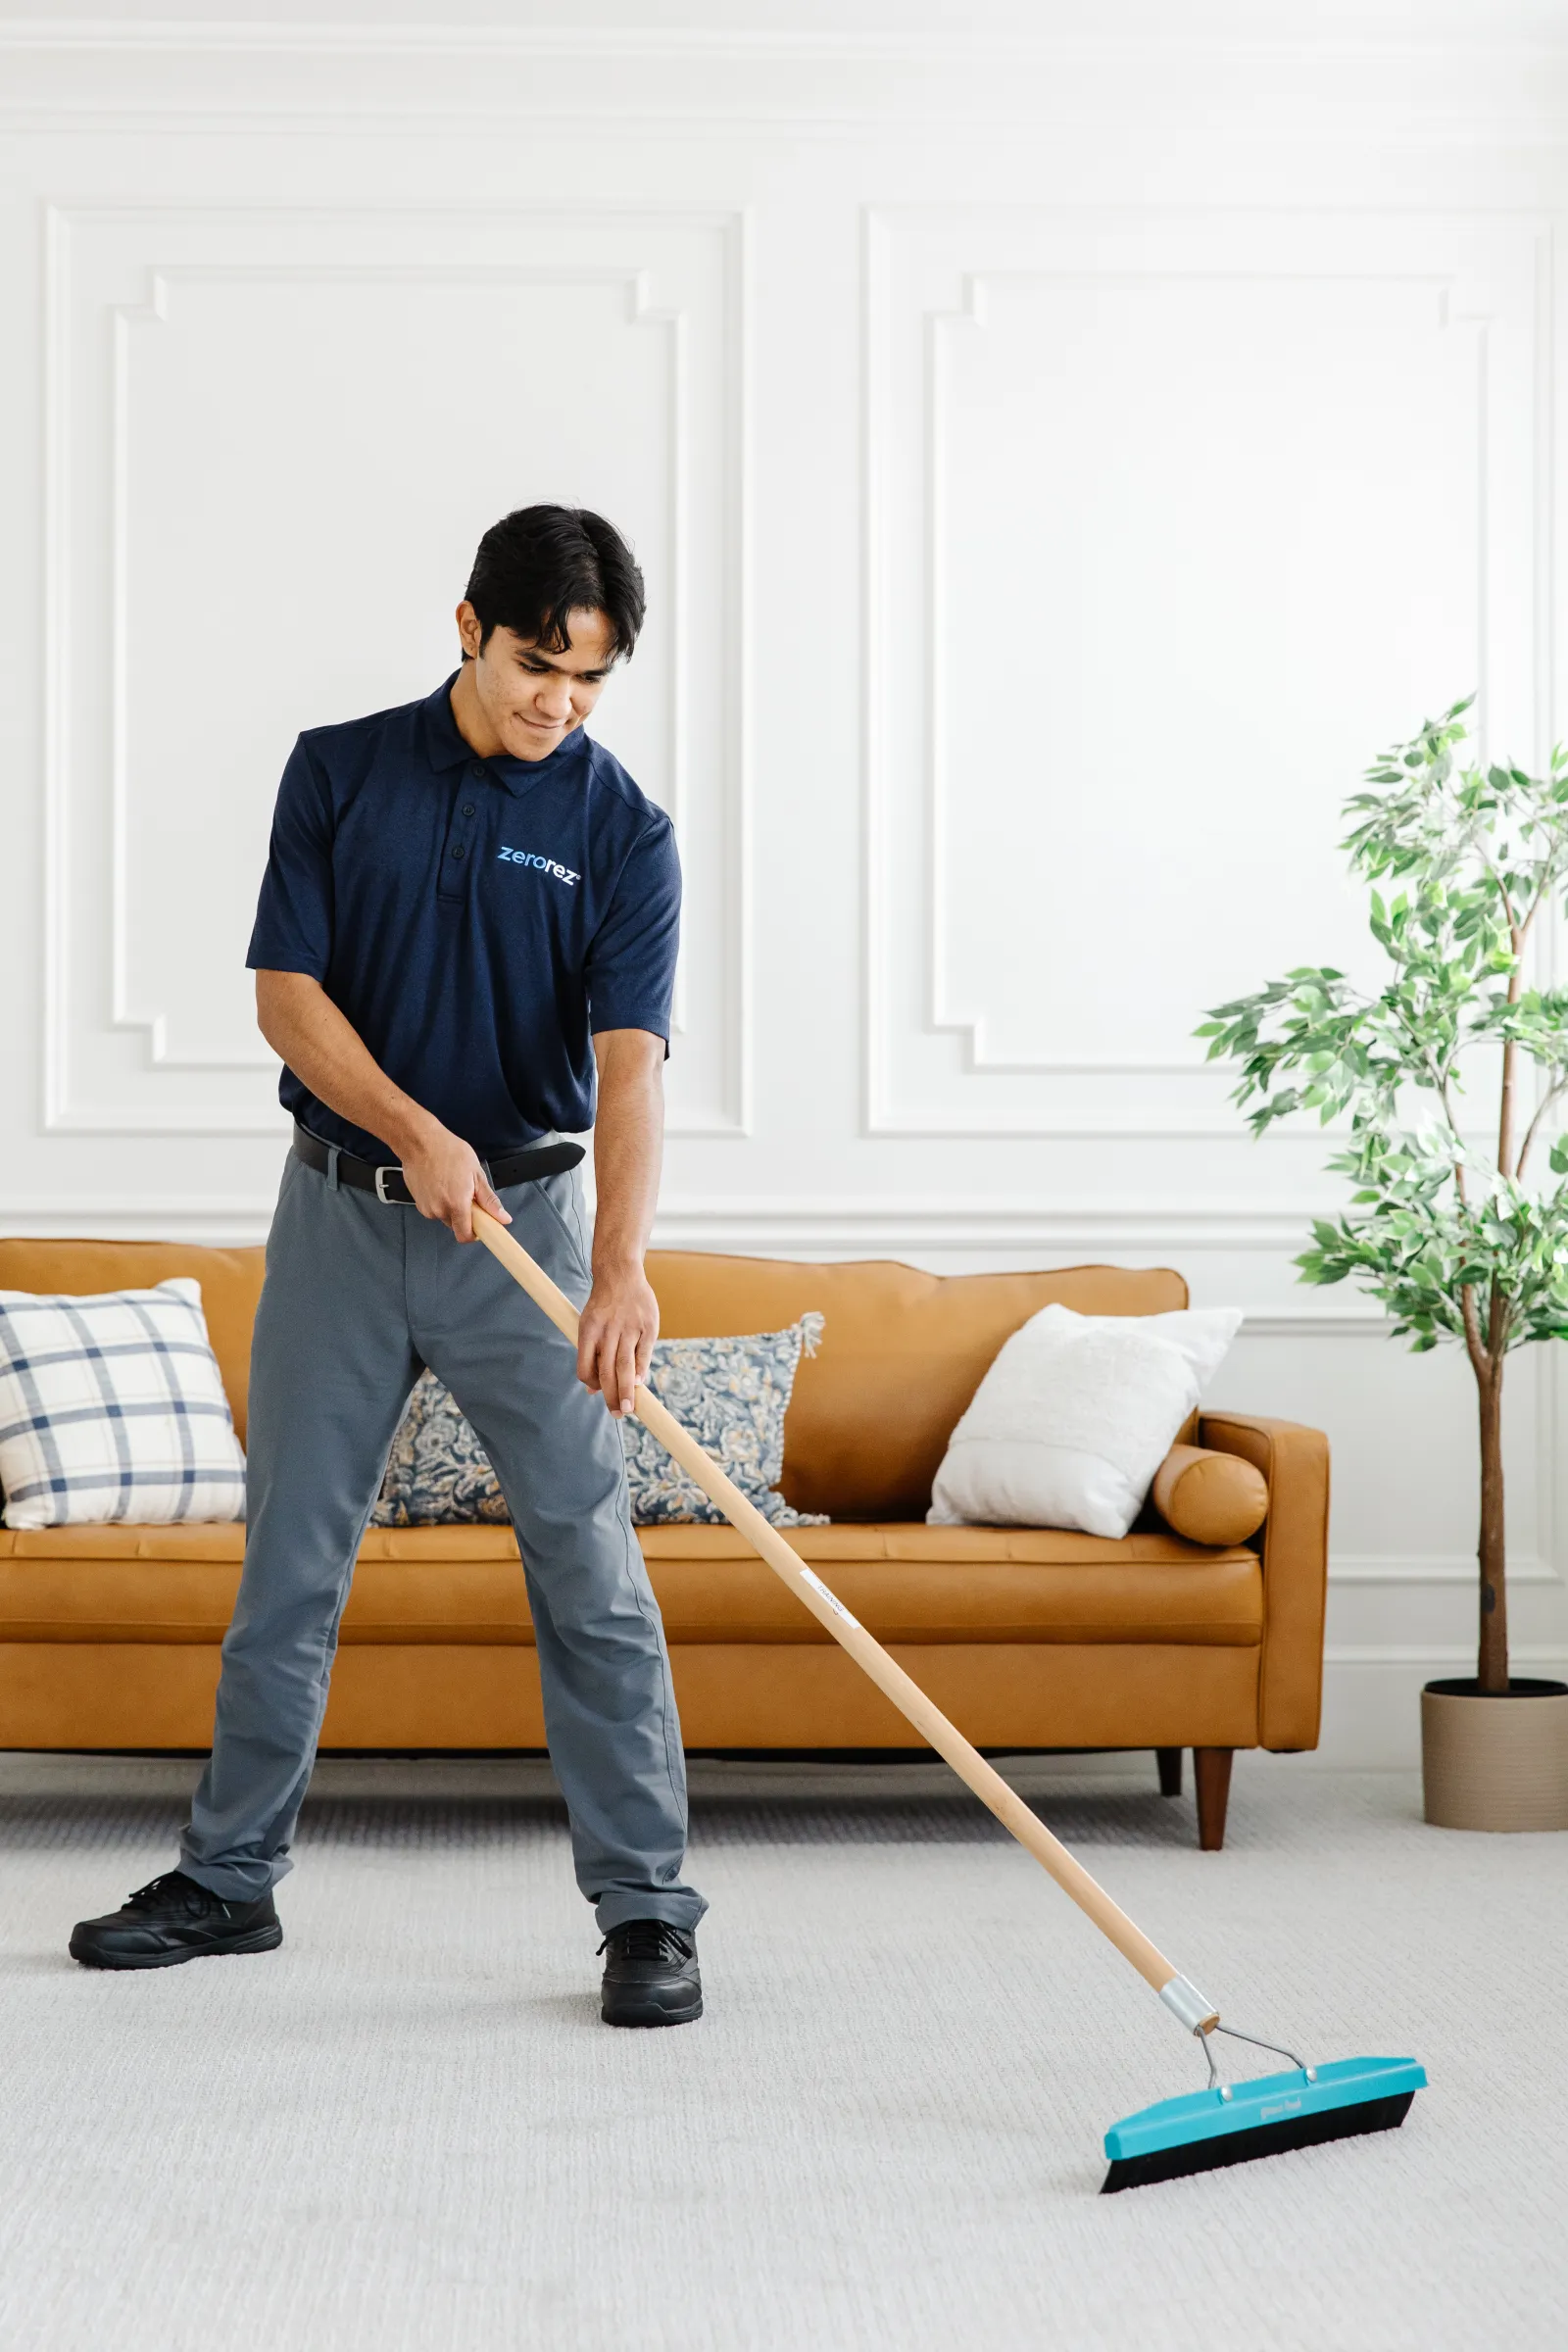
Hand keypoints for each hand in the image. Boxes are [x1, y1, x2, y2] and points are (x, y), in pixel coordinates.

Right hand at [396, 1121, 510, 1242]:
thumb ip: (489, 1200)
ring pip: (444, 1216)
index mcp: (456, 1205)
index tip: (481, 1225)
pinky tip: (440, 1184)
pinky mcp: (417, 1202)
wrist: (420, 1141)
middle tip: (467, 1194)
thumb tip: (503, 1218)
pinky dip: (439, 1201)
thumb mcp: (476, 1174)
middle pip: (456, 1225)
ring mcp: (426, 1207)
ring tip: (452, 1184)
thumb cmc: (448, 1151)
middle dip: (464, 1215)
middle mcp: (439, 1210)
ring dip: (451, 1207)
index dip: (474, 1234)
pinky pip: (433, 1209)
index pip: (465, 1236)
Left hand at [576, 1259, 657, 1416]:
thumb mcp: (588, 1325)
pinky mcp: (647, 1326)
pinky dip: (641, 1371)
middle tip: (618, 1414)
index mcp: (588, 1331)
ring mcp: (628, 1328)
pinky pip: (644, 1354)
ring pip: (626, 1366)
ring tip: (629, 1409)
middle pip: (607, 1371)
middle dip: (612, 1397)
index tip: (599, 1394)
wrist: (620, 1273)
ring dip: (627, 1391)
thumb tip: (592, 1389)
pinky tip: (639, 1384)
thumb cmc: (603, 1306)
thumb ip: (591, 1355)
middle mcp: (607, 1331)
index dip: (592, 1384)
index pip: (585, 1367)